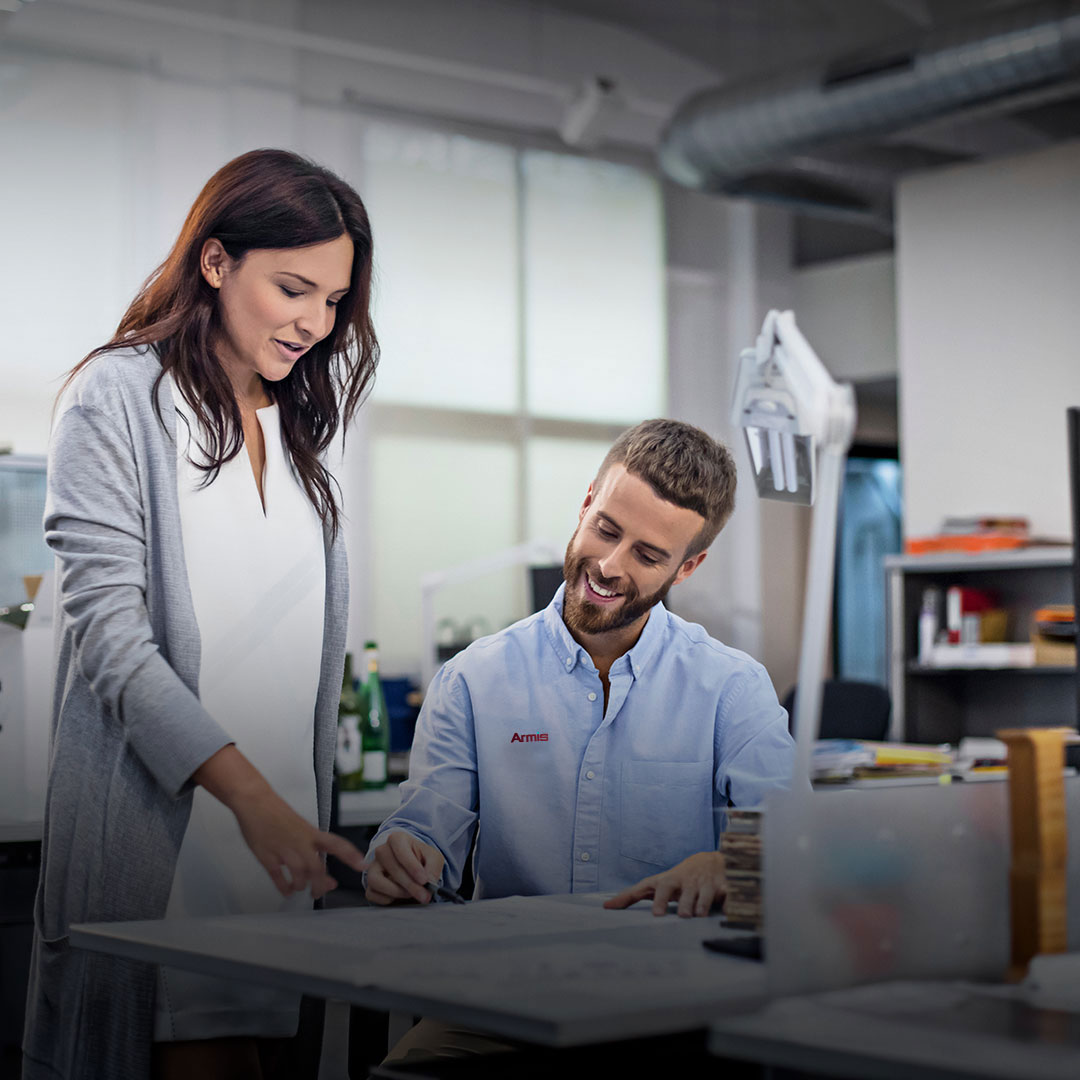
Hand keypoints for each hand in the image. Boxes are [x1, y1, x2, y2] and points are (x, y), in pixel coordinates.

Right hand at [231, 785, 367, 900]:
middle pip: (317, 867)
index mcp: (311, 833)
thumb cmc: (278, 813)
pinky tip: (287, 891)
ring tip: (300, 889)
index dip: (351, 856)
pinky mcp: (266, 855)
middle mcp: (300, 842)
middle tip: (319, 893)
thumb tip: (320, 869)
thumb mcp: (301, 827)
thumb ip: (311, 847)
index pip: (336, 844)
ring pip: (299, 874)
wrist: (255, 801)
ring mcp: (283, 849)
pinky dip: (284, 887)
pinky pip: (277, 876)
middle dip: (320, 884)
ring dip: (302, 885)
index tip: (363, 866)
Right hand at [365, 831, 445, 905]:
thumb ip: (433, 867)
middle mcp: (382, 851)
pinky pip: (372, 894)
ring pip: (375, 880)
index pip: (400, 848)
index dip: (412, 865)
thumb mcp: (434, 859)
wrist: (414, 871)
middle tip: (423, 894)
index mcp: (398, 839)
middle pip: (390, 866)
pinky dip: (386, 899)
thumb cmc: (421, 860)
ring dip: (396, 891)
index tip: (424, 880)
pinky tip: (399, 897)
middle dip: (409, 883)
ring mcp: (373, 868)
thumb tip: (429, 881)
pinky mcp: (370, 885)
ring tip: (411, 894)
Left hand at [603, 851, 726, 917]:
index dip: (660, 900)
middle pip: (686, 895)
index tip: (657, 915)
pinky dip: (730, 905)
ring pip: (706, 898)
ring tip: (700, 915)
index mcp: (671, 881)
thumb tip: (606, 906)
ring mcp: (707, 884)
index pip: (663, 888)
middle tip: (684, 915)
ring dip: (703, 906)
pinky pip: (729, 898)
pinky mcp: (725, 888)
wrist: (710, 861)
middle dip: (686, 904)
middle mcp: (689, 882)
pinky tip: (730, 911)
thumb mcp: (655, 883)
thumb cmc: (677, 877)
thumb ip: (631, 895)